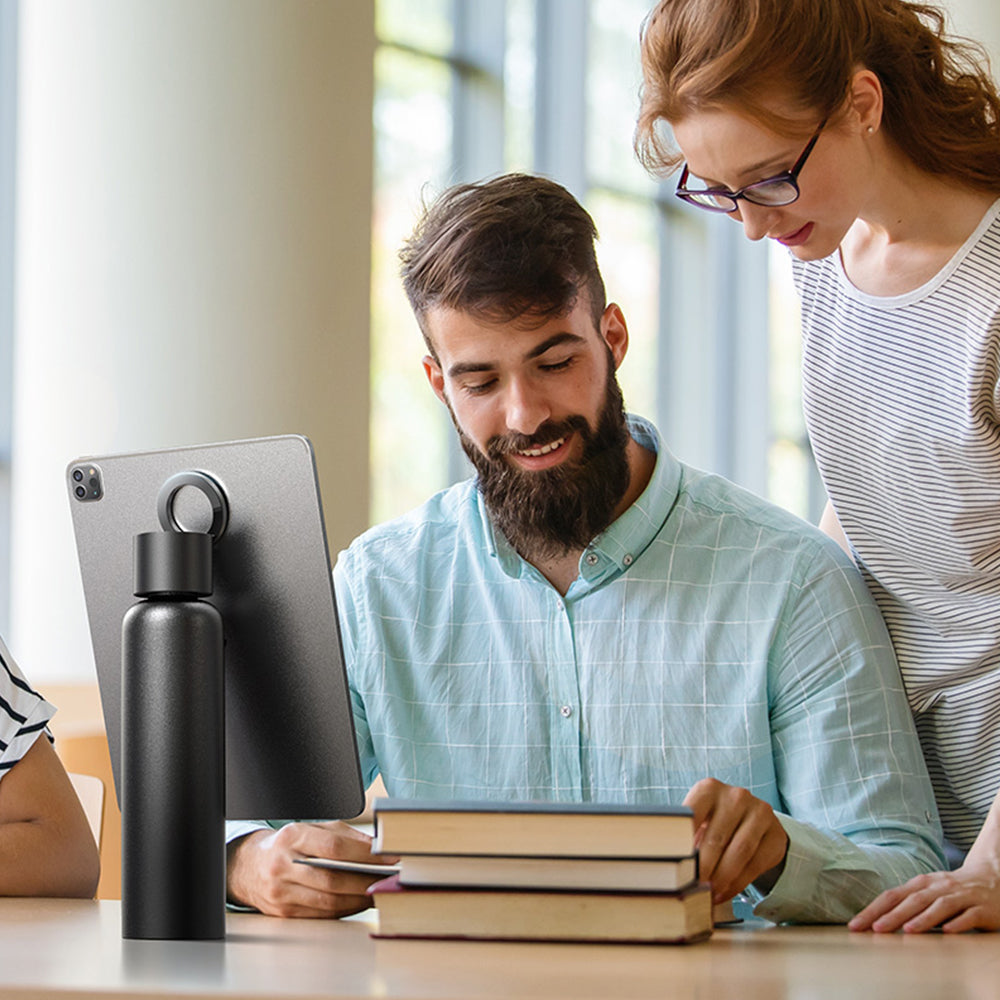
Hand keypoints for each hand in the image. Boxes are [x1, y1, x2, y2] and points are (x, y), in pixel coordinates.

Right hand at [226, 820, 397, 917]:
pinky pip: (321, 915)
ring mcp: (281, 893)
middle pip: (332, 879)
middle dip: (365, 881)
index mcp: (292, 837)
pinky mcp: (283, 913)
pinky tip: (358, 903)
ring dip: (358, 900)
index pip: (334, 847)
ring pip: (328, 902)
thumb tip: (375, 847)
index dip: (365, 854)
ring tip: (378, 892)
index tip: (388, 857)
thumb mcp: (310, 829)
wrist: (249, 866)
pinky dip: (344, 910)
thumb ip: (342, 835)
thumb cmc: (287, 845)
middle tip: (388, 879)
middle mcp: (283, 866)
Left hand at [682, 777, 788, 902]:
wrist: (753, 820)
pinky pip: (756, 864)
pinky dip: (737, 883)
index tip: (675, 865)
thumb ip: (684, 833)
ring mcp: (760, 813)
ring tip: (709, 894)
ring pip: (739, 852)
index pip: (692, 814)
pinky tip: (724, 893)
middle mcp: (736, 796)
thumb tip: (665, 860)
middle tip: (693, 888)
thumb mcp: (698, 819)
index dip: (682, 843)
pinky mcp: (776, 834)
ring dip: (722, 878)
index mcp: (710, 788)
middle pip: (716, 838)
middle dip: (703, 868)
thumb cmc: (715, 821)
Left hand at [848, 862, 999, 932]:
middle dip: (892, 915)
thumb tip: (876, 919)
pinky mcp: (982, 908)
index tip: (856, 926)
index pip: (892, 895)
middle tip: (875, 930)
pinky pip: (969, 915)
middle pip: (912, 900)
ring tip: (907, 930)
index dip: (873, 910)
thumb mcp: (928, 891)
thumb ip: (907, 902)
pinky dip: (958, 922)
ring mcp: (961, 896)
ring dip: (923, 918)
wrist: (992, 878)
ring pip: (940, 906)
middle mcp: (938, 887)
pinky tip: (947, 931)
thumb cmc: (952, 890)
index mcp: (921, 883)